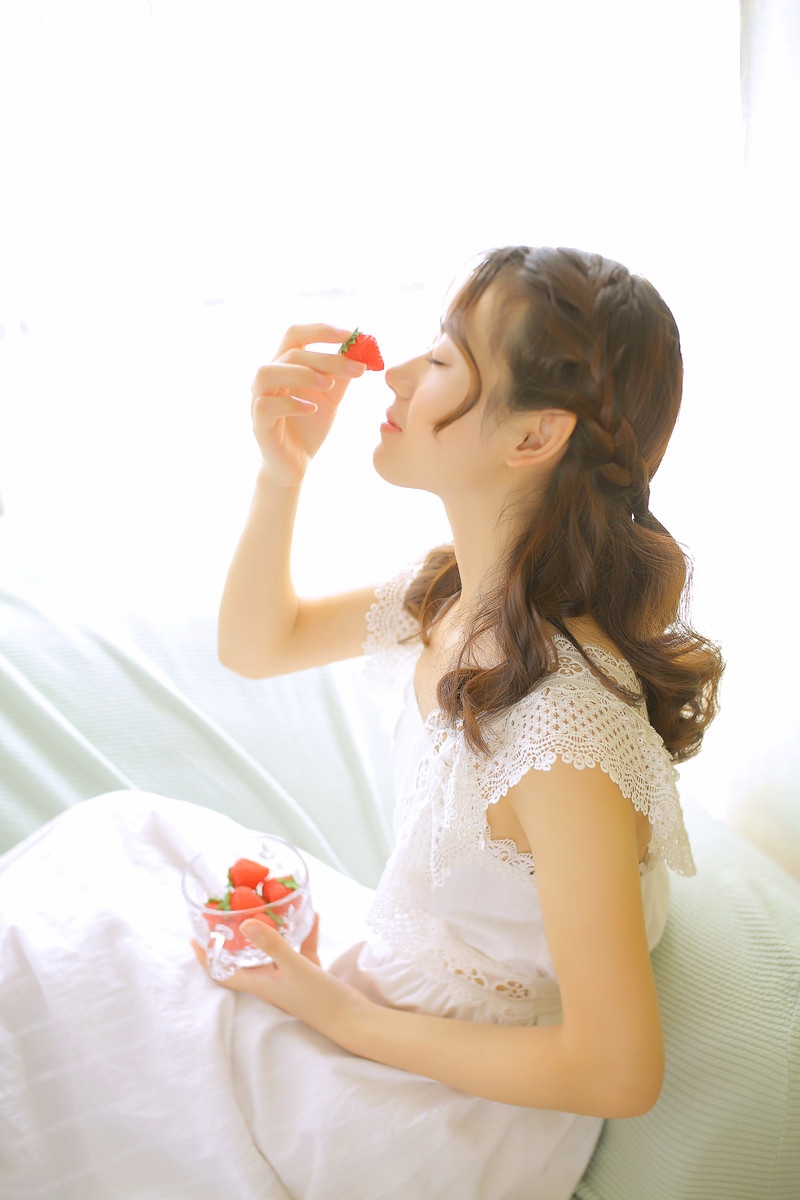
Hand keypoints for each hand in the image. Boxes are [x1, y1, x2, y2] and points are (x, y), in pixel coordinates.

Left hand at [192, 914, 368, 1038]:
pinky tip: (312, 914)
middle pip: (245, 959)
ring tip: (268, 908)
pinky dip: (305, 933)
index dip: (206, 958)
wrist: (353, 1020)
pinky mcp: (309, 975)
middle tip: (229, 915)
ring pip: (274, 951)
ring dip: (270, 932)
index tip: (193, 939)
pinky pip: (302, 949)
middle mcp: (271, 982)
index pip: (223, 973)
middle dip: (235, 939)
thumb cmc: (320, 999)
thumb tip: (244, 923)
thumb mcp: (294, 967)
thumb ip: (271, 944)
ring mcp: (290, 978)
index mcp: (260, 984)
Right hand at [251, 324, 367, 485]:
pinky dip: (291, 404)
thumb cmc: (309, 425)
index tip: (351, 334)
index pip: (295, 334)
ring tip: (327, 385)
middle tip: (355, 369)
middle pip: (291, 352)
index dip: (321, 331)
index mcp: (284, 366)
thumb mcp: (331, 396)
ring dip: (301, 374)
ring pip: (268, 372)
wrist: (296, 464)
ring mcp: (259, 400)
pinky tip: (312, 410)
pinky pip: (266, 406)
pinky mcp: (259, 424)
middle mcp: (268, 378)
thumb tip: (361, 349)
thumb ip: (342, 374)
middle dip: (326, 358)